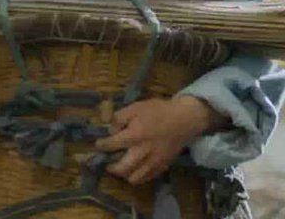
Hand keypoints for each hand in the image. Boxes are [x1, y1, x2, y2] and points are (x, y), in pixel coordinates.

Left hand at [95, 96, 223, 184]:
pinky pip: (146, 178)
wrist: (184, 118)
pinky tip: (136, 168)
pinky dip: (138, 176)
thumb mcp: (137, 106)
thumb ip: (119, 117)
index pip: (111, 144)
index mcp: (136, 134)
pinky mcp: (162, 166)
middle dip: (110, 166)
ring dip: (124, 174)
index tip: (100, 144)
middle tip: (108, 161)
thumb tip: (109, 130)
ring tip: (122, 166)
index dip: (102, 145)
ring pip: (133, 178)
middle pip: (121, 168)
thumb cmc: (159, 110)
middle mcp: (143, 151)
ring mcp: (154, 161)